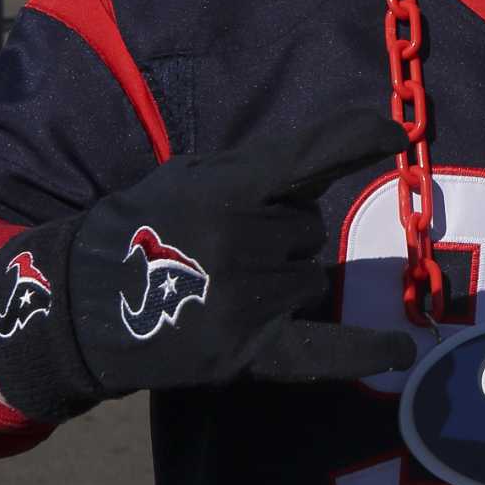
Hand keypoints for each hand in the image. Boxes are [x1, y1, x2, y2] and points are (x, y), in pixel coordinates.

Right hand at [66, 110, 417, 395]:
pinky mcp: (245, 351)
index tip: (395, 133)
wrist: (82, 306)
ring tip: (227, 286)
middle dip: (283, 234)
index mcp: (224, 188)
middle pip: (309, 230)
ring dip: (287, 280)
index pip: (305, 157)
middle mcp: (240, 240)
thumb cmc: (145, 229)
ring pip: (313, 279)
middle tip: (227, 247)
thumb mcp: (188, 178)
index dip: (353, 139)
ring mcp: (245, 298)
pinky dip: (365, 349)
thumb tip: (335, 154)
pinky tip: (403, 348)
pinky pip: (323, 347)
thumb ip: (255, 172)